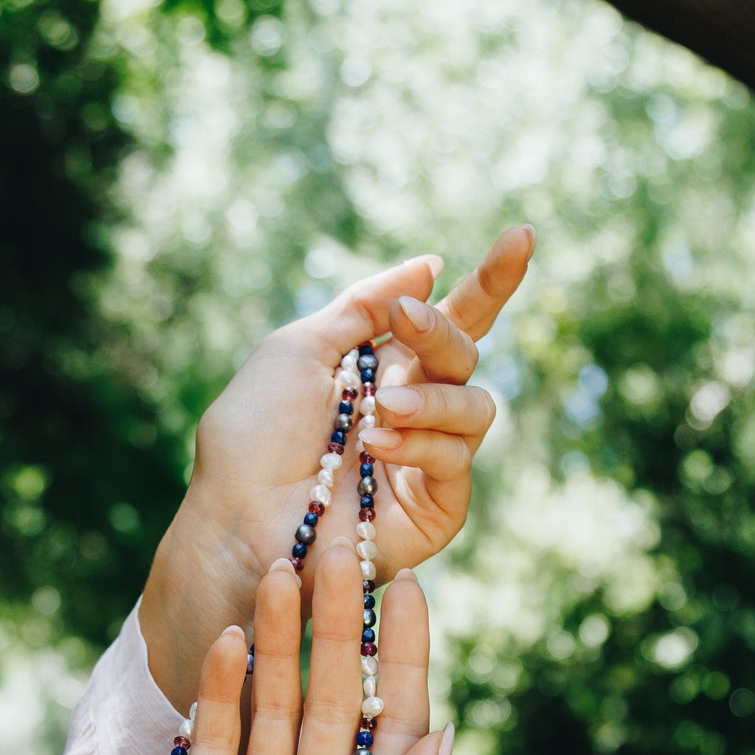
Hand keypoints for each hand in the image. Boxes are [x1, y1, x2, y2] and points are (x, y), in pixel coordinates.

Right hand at [132, 547, 454, 754]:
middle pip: (335, 696)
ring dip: (278, 637)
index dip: (405, 653)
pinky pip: (213, 737)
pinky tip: (228, 636)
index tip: (409, 586)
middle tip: (339, 550)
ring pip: (274, 702)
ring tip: (280, 569)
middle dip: (338, 624)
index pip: (396, 719)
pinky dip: (220, 687)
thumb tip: (437, 731)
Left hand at [140, 225, 535, 705]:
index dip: (490, 280)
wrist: (234, 519)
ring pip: (476, 408)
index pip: (450, 318)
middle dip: (442, 332)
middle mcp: (412, 408)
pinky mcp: (435, 510)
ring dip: (432, 398)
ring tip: (382, 409)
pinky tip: (379, 446)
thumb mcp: (298, 349)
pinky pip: (457, 462)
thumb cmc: (252, 438)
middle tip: (407, 323)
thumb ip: (363, 307)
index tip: (520, 235)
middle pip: (466, 354)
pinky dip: (422, 445)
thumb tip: (430, 265)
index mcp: (381, 366)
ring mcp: (427, 460)